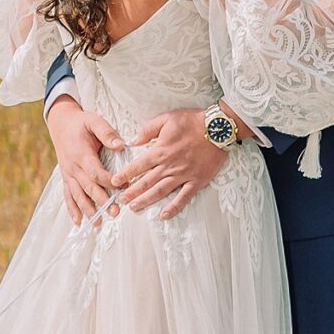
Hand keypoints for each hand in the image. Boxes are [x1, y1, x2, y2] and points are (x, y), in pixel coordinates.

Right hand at [46, 97, 120, 225]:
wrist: (61, 124)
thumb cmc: (81, 123)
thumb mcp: (94, 121)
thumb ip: (107, 133)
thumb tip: (121, 145)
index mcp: (82, 154)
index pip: (96, 172)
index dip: (109, 181)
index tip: (122, 187)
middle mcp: (73, 167)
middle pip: (88, 187)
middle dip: (102, 201)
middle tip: (115, 213)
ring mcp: (68, 174)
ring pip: (78, 195)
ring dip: (87, 210)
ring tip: (98, 223)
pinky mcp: (66, 178)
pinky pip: (68, 196)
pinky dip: (72, 209)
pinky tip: (78, 222)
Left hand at [113, 109, 231, 220]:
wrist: (218, 128)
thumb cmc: (193, 121)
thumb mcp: (167, 118)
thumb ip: (147, 130)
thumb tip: (133, 141)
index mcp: (160, 150)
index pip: (138, 165)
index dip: (125, 174)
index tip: (114, 182)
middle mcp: (169, 165)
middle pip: (146, 182)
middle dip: (131, 192)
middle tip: (119, 201)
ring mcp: (183, 175)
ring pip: (161, 191)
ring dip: (146, 200)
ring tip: (134, 208)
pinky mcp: (196, 180)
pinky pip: (184, 197)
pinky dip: (174, 207)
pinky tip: (164, 215)